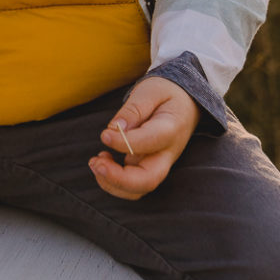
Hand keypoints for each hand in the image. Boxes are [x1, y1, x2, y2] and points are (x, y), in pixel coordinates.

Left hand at [89, 76, 196, 199]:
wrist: (184, 102)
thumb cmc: (165, 93)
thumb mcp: (151, 90)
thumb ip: (134, 108)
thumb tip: (116, 128)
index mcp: (171, 129)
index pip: (149, 142)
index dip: (123, 142)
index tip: (104, 134)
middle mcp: (168, 153)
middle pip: (148, 180)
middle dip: (118, 179)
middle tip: (96, 163)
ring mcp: (159, 163)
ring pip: (138, 189)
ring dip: (112, 183)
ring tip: (95, 161)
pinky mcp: (148, 167)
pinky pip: (132, 185)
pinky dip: (113, 181)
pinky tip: (103, 160)